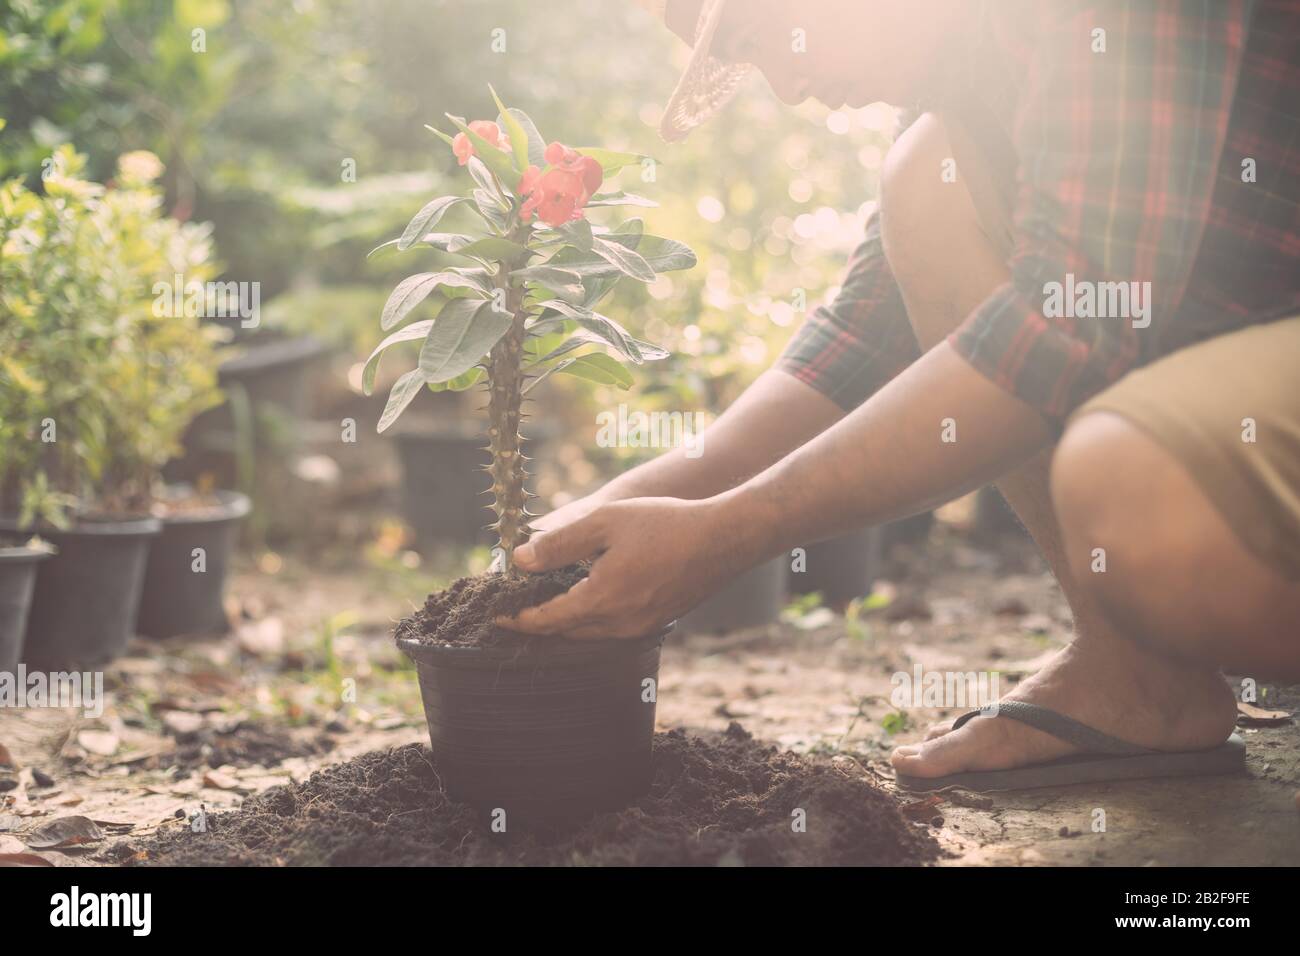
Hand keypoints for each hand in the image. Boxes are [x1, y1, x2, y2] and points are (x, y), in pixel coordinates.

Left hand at [499, 496, 756, 638]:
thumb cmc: (665, 523)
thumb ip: (560, 543)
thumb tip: (520, 560)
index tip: (494, 615)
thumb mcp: (605, 522)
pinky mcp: (656, 621)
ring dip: (564, 622)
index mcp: (601, 600)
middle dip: (536, 623)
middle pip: (564, 632)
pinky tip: (587, 598)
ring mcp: (640, 626)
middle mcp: (619, 623)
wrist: (724, 538)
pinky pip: (611, 629)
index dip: (516, 619)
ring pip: (588, 633)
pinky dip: (590, 619)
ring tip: (545, 604)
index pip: (544, 621)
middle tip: (514, 609)